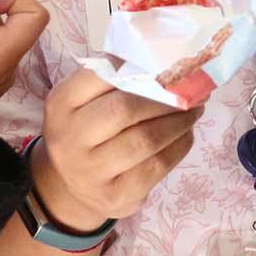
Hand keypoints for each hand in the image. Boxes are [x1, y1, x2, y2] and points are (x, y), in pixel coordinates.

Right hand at [30, 67, 202, 230]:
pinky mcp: (117, 196)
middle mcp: (69, 138)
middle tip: (191, 88)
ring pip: (147, 139)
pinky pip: (158, 166)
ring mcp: (91, 171)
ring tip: (194, 109)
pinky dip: (180, 145)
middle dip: (165, 96)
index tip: (167, 63)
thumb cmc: (85, 130)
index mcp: (61, 104)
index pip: (102, 75)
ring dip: (179, 121)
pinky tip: (186, 134)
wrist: (70, 187)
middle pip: (126, 109)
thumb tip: (163, 59)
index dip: (139, 66)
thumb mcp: (82, 100)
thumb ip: (111, 78)